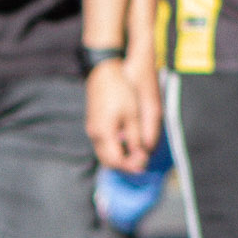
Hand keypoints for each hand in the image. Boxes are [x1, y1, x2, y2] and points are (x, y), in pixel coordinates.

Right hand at [86, 55, 161, 171]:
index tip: (145, 162)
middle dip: (125, 165)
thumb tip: (141, 155)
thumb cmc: (120, 91)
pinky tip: (127, 143)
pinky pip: (102, 144)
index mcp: (104, 133)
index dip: (131, 166)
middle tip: (142, 161)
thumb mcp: (133, 115)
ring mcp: (92, 128)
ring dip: (120, 157)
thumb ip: (136, 138)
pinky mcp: (94, 123)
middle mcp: (94, 133)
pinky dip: (114, 149)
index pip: (116, 161)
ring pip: (104, 153)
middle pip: (107, 161)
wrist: (104, 72)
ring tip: (137, 153)